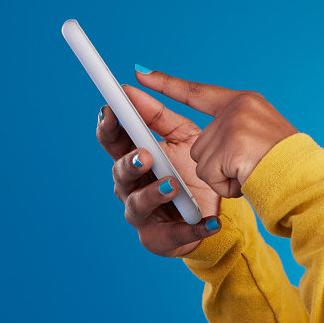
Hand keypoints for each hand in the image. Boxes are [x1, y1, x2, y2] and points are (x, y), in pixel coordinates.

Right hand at [96, 85, 221, 257]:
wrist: (215, 204)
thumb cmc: (191, 167)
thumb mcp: (181, 135)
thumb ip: (158, 114)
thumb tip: (133, 83)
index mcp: (135, 157)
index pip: (113, 141)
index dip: (109, 127)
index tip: (111, 109)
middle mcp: (133, 186)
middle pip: (119, 173)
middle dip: (128, 163)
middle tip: (145, 154)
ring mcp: (144, 214)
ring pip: (136, 205)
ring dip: (152, 195)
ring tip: (173, 185)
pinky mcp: (161, 239)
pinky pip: (170, 236)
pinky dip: (188, 230)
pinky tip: (208, 223)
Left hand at [135, 68, 298, 197]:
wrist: (308, 180)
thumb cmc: (284, 164)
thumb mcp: (258, 136)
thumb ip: (229, 130)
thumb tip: (204, 145)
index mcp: (243, 102)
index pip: (197, 92)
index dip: (167, 84)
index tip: (141, 73)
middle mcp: (237, 108)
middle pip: (199, 143)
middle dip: (218, 163)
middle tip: (250, 164)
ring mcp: (234, 125)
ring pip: (202, 161)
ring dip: (223, 176)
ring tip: (252, 172)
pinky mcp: (231, 145)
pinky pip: (210, 175)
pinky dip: (227, 187)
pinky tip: (248, 180)